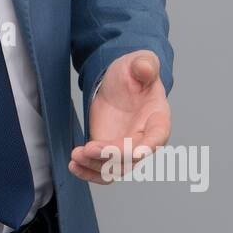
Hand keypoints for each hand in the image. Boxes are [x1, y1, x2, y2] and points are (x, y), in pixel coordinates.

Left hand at [69, 49, 170, 182]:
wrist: (119, 83)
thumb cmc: (135, 73)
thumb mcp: (140, 61)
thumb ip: (145, 64)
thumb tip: (144, 67)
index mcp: (158, 118)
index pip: (158, 135)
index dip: (149, 146)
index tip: (137, 153)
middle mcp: (145, 139)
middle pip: (132, 157)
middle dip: (111, 156)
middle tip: (88, 149)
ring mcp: (126, 148)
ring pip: (115, 169)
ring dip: (95, 166)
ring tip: (76, 156)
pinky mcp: (108, 151)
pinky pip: (101, 169)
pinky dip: (88, 171)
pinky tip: (74, 165)